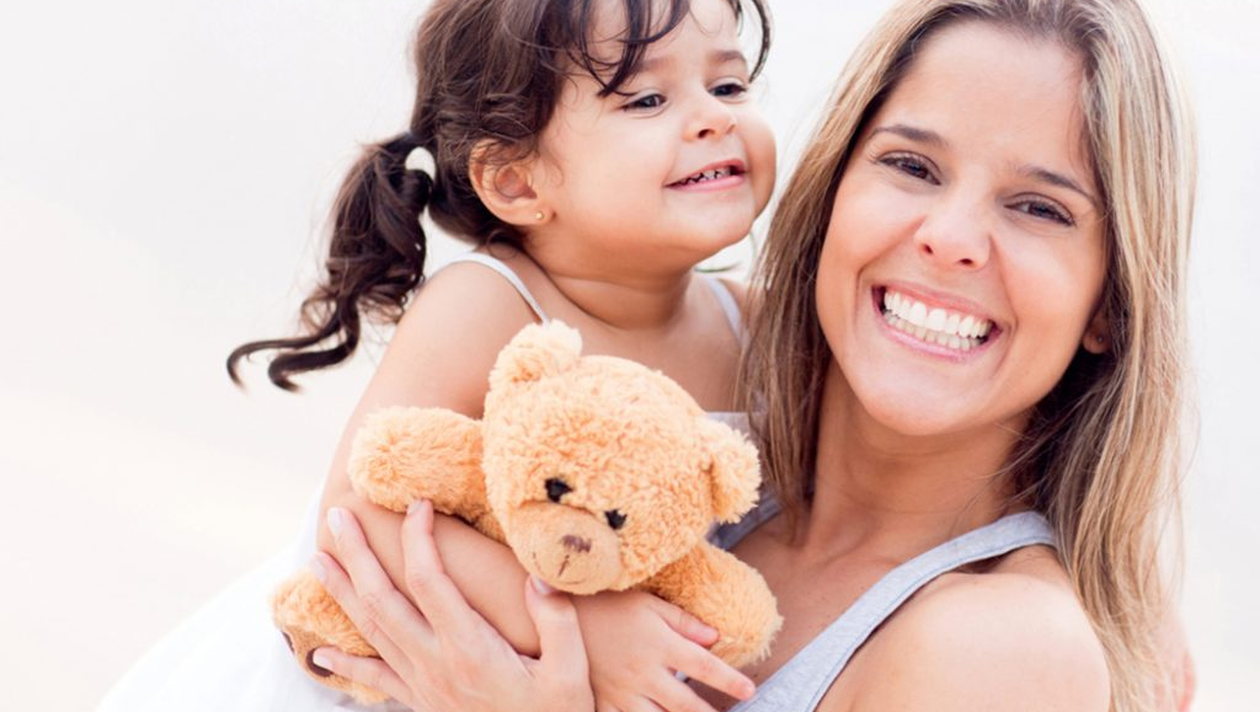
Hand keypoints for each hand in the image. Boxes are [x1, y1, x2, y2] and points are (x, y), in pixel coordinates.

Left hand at [310, 500, 593, 711]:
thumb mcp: (571, 671)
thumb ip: (558, 622)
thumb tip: (538, 577)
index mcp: (470, 648)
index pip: (429, 581)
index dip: (418, 538)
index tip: (419, 505)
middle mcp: (435, 662)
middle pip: (382, 600)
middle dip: (356, 556)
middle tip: (338, 517)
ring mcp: (423, 683)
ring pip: (371, 631)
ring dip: (341, 593)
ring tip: (317, 561)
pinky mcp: (422, 700)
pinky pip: (376, 679)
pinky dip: (345, 666)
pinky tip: (321, 656)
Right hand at [577, 591, 755, 711]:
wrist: (559, 613)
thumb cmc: (607, 604)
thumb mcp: (647, 604)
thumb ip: (683, 622)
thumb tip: (716, 638)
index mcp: (659, 645)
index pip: (704, 667)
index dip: (730, 681)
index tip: (749, 690)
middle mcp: (644, 673)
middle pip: (685, 704)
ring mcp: (621, 692)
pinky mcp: (601, 702)